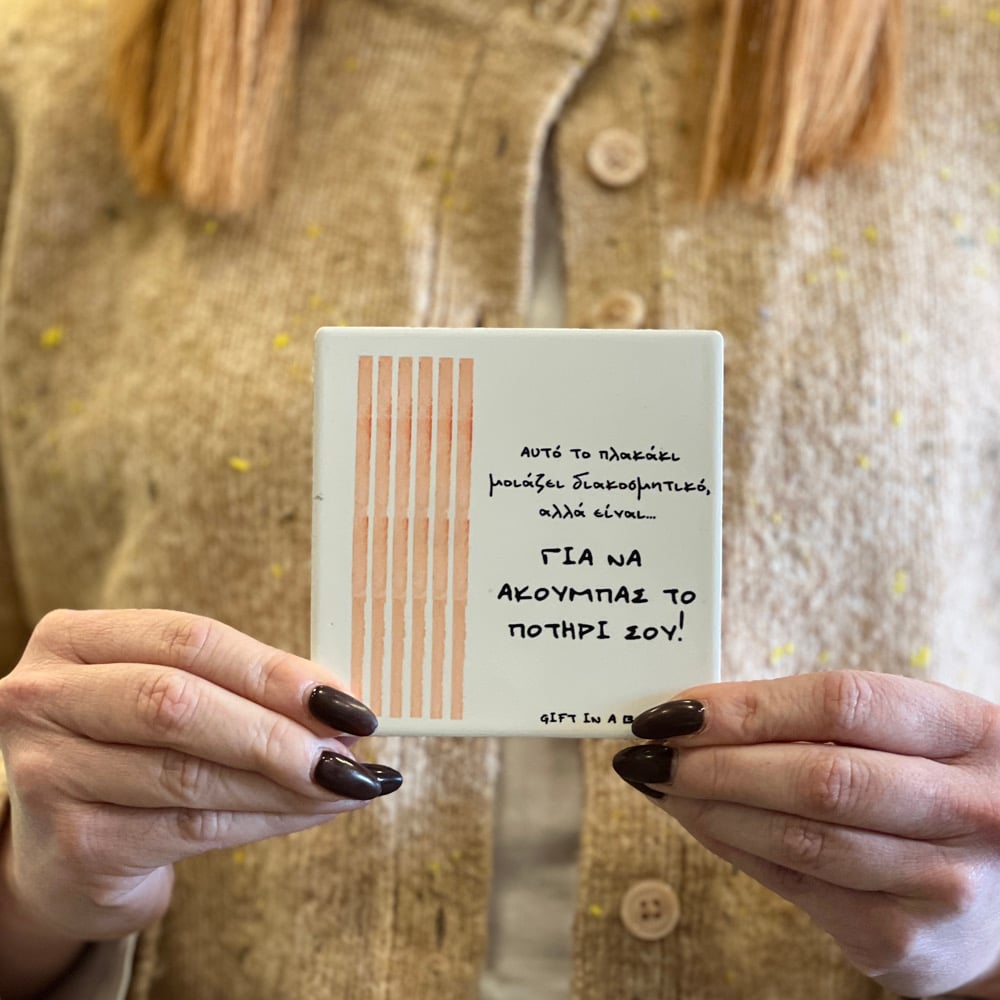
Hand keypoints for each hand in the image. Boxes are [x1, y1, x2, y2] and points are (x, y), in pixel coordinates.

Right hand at [0, 609, 399, 946]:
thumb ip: (237, 688)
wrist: (64, 857)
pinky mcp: (76, 846)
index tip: (342, 697)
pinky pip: (192, 829)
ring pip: (191, 775)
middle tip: (348, 749)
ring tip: (347, 783)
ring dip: (286, 782)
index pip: (189, 641)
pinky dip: (267, 819)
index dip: (273, 670)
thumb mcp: (167, 699)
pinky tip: (311, 812)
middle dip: (278, 729)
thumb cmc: (133, 755)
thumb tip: (339, 701)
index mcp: (74, 640)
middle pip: (178, 704)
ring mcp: (48, 775)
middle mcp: (45, 699)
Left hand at [612, 670, 999, 997]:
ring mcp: (941, 884)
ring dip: (707, 807)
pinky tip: (696, 820)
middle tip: (647, 748)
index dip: (746, 705)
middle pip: (816, 777)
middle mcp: (969, 809)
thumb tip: (697, 710)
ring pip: (797, 838)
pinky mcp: (905, 942)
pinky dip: (730, 847)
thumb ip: (824, 720)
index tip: (676, 707)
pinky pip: (794, 886)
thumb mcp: (914, 736)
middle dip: (713, 761)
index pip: (841, 703)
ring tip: (655, 781)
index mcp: (969, 731)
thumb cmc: (935, 787)